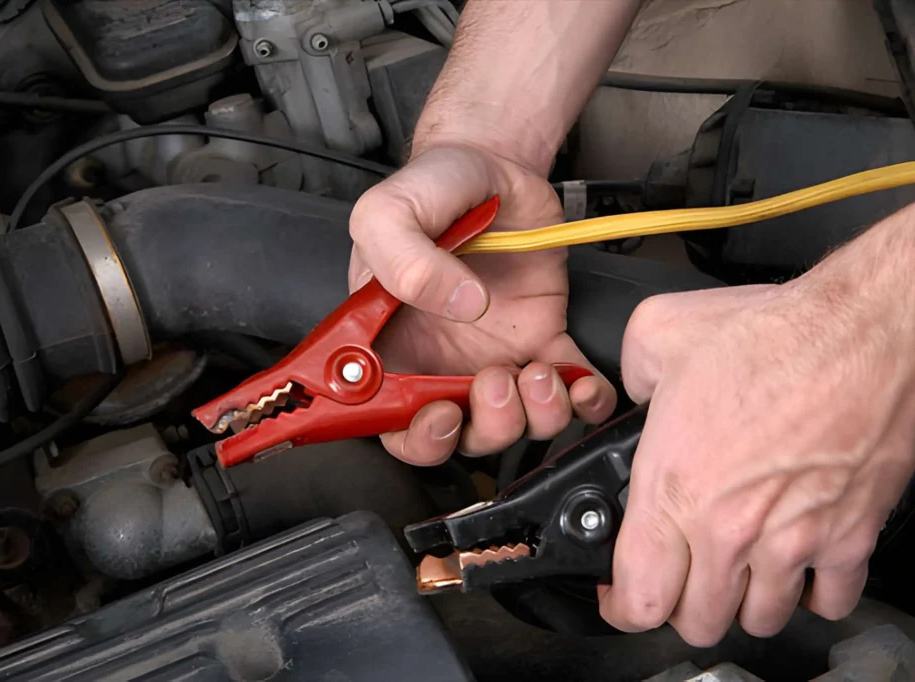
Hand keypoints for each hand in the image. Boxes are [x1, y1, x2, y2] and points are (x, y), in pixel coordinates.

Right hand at [349, 144, 616, 464]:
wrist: (492, 164)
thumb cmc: (431, 189)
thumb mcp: (390, 212)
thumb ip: (405, 261)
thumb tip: (460, 308)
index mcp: (395, 345)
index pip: (393, 421)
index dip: (417, 437)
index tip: (440, 413)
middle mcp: (442, 361)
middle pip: (461, 437)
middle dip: (485, 429)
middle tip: (494, 382)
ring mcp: (496, 354)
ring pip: (518, 424)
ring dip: (534, 414)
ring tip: (537, 369)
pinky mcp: (543, 338)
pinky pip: (571, 391)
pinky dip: (585, 400)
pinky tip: (582, 380)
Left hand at [599, 244, 914, 644]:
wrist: (864, 332)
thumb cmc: (775, 333)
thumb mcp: (658, 334)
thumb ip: (631, 378)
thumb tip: (632, 394)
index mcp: (674, 486)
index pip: (638, 597)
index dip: (620, 604)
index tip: (618, 593)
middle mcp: (730, 528)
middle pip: (697, 621)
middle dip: (680, 606)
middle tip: (679, 577)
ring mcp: (792, 541)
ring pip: (760, 619)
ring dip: (742, 603)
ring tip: (735, 572)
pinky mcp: (849, 537)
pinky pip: (830, 601)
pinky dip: (812, 594)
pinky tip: (798, 567)